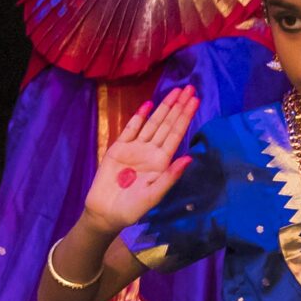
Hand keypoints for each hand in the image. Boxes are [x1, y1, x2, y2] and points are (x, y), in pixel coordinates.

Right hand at [80, 86, 200, 231]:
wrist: (105, 212)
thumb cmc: (132, 209)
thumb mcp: (153, 196)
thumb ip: (169, 177)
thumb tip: (188, 158)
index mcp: (162, 162)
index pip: (176, 135)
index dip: (185, 117)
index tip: (195, 101)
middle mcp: (151, 151)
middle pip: (167, 125)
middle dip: (178, 106)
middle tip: (190, 88)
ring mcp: (134, 148)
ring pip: (152, 123)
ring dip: (163, 107)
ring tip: (175, 91)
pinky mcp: (118, 148)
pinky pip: (130, 129)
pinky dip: (139, 117)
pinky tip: (148, 105)